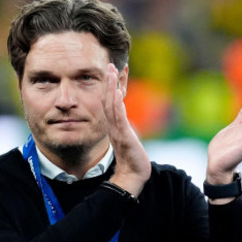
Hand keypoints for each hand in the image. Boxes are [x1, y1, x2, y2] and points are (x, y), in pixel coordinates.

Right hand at [103, 64, 150, 195]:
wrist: (133, 176)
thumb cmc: (132, 160)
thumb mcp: (128, 140)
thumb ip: (124, 130)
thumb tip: (125, 123)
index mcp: (114, 126)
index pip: (111, 103)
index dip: (111, 87)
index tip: (114, 71)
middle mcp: (113, 126)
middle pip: (108, 100)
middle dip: (109, 82)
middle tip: (109, 65)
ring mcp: (117, 130)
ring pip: (111, 105)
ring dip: (111, 88)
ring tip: (111, 72)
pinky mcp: (123, 136)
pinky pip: (118, 118)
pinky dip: (117, 104)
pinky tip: (116, 92)